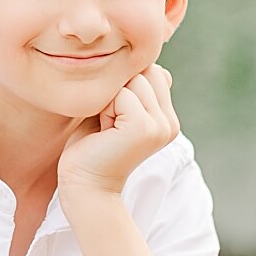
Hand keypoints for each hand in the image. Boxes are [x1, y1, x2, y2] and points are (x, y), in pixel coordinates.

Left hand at [57, 64, 179, 198]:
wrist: (85, 185)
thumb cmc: (92, 148)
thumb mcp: (116, 112)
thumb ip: (136, 91)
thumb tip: (161, 69)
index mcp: (166, 118)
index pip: (152, 71)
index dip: (124, 86)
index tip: (113, 117)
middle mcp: (170, 123)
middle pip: (146, 71)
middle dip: (119, 90)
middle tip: (108, 122)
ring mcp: (161, 126)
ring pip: (134, 80)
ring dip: (111, 100)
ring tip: (107, 127)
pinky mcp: (145, 129)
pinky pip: (123, 95)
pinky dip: (106, 109)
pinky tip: (105, 132)